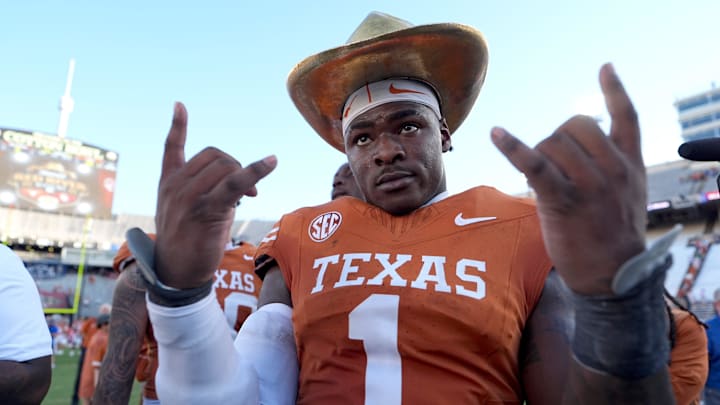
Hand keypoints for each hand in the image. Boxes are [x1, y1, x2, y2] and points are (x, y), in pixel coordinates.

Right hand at [154, 103, 276, 288]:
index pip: (171, 148)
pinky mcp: (205, 210)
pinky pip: (234, 182)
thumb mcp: (188, 212)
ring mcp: (188, 197)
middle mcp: (174, 186)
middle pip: (214, 155)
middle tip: (248, 190)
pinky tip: (272, 161)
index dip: (177, 126)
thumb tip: (243, 183)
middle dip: (235, 166)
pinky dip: (255, 170)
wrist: (176, 275)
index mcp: (167, 183)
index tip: (180, 105)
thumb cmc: (187, 244)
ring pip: (225, 166)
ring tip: (250, 196)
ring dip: (245, 175)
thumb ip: (206, 191)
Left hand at [492, 64, 645, 294]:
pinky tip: (496, 133)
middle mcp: (614, 169)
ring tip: (545, 180)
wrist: (613, 276)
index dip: (614, 90)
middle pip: (575, 125)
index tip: (605, 67)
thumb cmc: (612, 234)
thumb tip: (576, 143)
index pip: (627, 117)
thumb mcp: (628, 194)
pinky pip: (535, 165)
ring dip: (540, 153)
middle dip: (558, 139)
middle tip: (555, 168)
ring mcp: (591, 185)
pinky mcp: (564, 200)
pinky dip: (513, 147)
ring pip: (553, 142)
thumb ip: (613, 165)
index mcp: (631, 164)